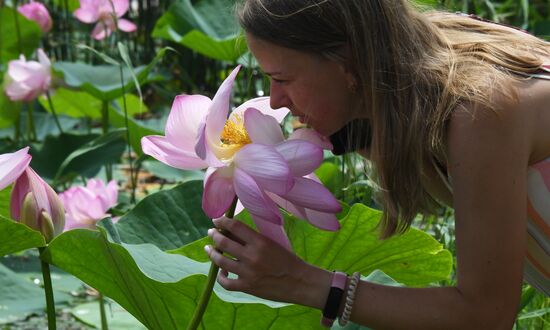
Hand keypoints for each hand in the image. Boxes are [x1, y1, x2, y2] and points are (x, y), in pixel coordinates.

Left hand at [205, 216, 331, 307]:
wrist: (300, 282)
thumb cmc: (288, 260)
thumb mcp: (272, 243)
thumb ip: (254, 239)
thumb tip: (233, 232)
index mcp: (260, 242)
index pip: (235, 227)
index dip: (222, 221)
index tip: (217, 220)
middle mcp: (252, 256)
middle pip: (224, 242)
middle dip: (214, 236)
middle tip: (211, 233)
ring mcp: (248, 273)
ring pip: (221, 261)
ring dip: (212, 254)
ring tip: (209, 249)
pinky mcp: (248, 287)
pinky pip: (226, 283)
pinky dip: (221, 277)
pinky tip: (221, 272)